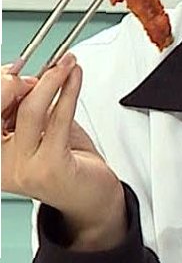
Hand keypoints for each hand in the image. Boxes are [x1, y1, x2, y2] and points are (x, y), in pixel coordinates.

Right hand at [1, 53, 126, 251]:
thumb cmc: (68, 163)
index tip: (17, 67)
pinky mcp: (49, 167)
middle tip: (45, 67)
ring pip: (30, 110)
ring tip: (67, 63)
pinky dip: (69, 92)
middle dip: (18, 81)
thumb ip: (31, 108)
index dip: (1, 84)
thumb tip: (32, 75)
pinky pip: (57, 119)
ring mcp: (23, 168)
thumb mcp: (43, 131)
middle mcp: (0, 164)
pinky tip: (75, 77)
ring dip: (52, 80)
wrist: (91, 199)